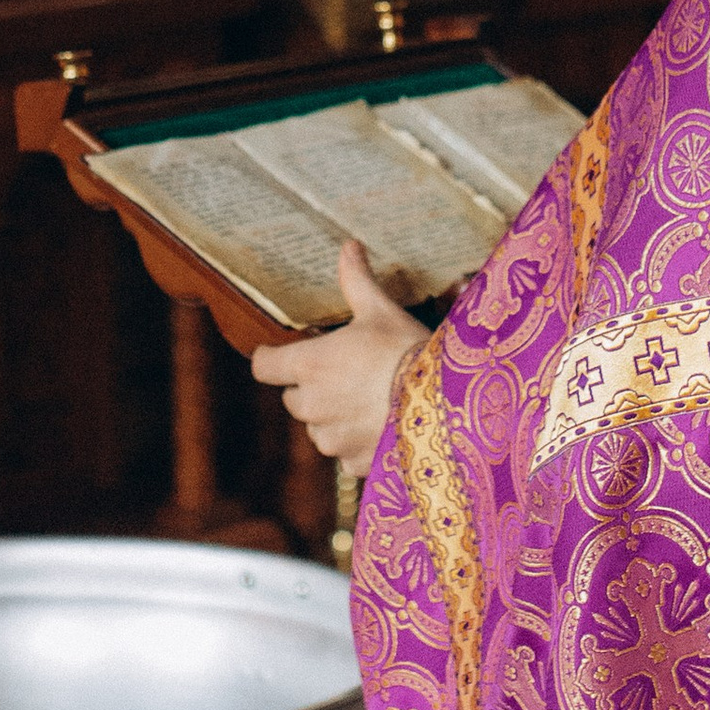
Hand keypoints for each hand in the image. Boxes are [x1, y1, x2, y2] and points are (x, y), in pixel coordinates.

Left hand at [250, 240, 429, 480]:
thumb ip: (357, 281)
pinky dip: (357, 443)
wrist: (447, 406)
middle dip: (312, 388)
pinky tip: (384, 426)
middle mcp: (311, 406)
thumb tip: (348, 246)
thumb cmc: (408, 352)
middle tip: (346, 374)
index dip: (272, 358)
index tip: (281, 353)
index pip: (263, 366)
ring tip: (369, 401)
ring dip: (333, 418)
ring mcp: (332, 439)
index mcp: (309, 366)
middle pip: (293, 398)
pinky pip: (345, 454)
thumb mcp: (382, 311)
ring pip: (318, 429)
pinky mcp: (353, 463)